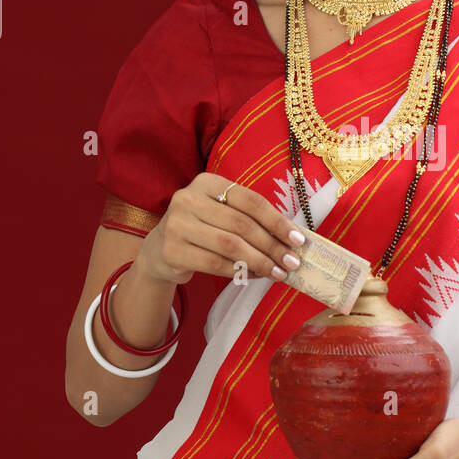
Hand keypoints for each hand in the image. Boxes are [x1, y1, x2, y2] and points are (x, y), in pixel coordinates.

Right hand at [137, 173, 305, 286]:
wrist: (160, 250)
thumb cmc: (202, 230)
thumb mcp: (221, 213)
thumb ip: (250, 219)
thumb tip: (292, 238)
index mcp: (206, 182)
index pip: (250, 200)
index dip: (277, 221)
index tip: (298, 240)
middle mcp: (188, 198)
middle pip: (241, 224)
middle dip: (272, 245)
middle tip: (292, 262)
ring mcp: (176, 224)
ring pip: (230, 245)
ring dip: (259, 261)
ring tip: (278, 273)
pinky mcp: (171, 250)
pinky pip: (215, 263)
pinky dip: (239, 271)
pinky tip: (254, 276)